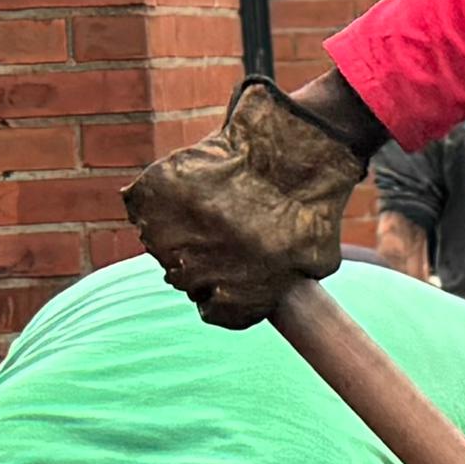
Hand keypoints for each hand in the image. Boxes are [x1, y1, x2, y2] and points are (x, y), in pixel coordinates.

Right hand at [122, 80, 371, 325]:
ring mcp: (166, 234)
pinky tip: (199, 184)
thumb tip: (275, 301)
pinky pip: (147, 206)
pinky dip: (166, 196)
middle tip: (229, 226)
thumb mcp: (317, 260)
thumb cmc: (311, 206)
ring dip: (184, 226)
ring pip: (163, 241)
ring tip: (218, 201)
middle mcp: (194, 272)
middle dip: (206, 257)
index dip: (228, 292)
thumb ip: (285, 289)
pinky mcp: (150, 198)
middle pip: (186, 277)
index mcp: (235, 296)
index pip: (217, 312)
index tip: (237, 270)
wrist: (290, 150)